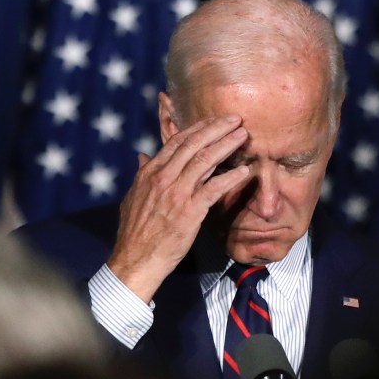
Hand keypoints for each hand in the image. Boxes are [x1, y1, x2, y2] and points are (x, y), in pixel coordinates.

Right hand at [107, 115, 249, 301]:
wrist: (136, 259)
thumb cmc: (135, 232)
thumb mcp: (133, 197)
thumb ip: (141, 174)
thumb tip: (142, 156)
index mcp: (150, 172)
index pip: (177, 141)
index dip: (198, 128)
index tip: (213, 121)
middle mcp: (164, 177)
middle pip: (194, 144)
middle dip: (216, 128)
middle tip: (235, 119)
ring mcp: (177, 192)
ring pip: (205, 160)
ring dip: (227, 144)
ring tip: (242, 135)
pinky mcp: (190, 210)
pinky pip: (215, 188)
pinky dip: (231, 177)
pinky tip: (245, 171)